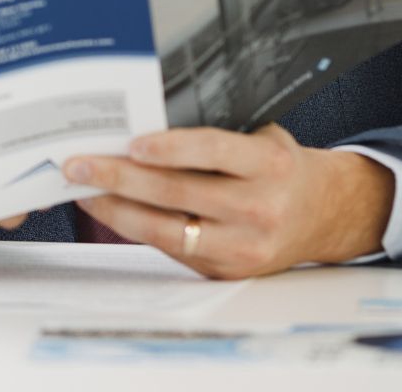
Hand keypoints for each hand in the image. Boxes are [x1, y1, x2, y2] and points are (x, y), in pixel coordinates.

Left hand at [64, 124, 395, 278]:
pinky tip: (110, 211)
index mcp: (270, 166)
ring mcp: (243, 246)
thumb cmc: (277, 168)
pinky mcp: (226, 270)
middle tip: (79, 164)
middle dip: (120, 177)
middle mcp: (259, 208)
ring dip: (116, 209)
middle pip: (178, 193)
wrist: (323, 215)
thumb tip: (140, 131)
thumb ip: (215, 140)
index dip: (171, 147)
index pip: (214, 152)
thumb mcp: (262, 141)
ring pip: (166, 229)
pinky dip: (134, 229)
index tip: (131, 143)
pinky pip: (171, 249)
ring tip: (82, 189)